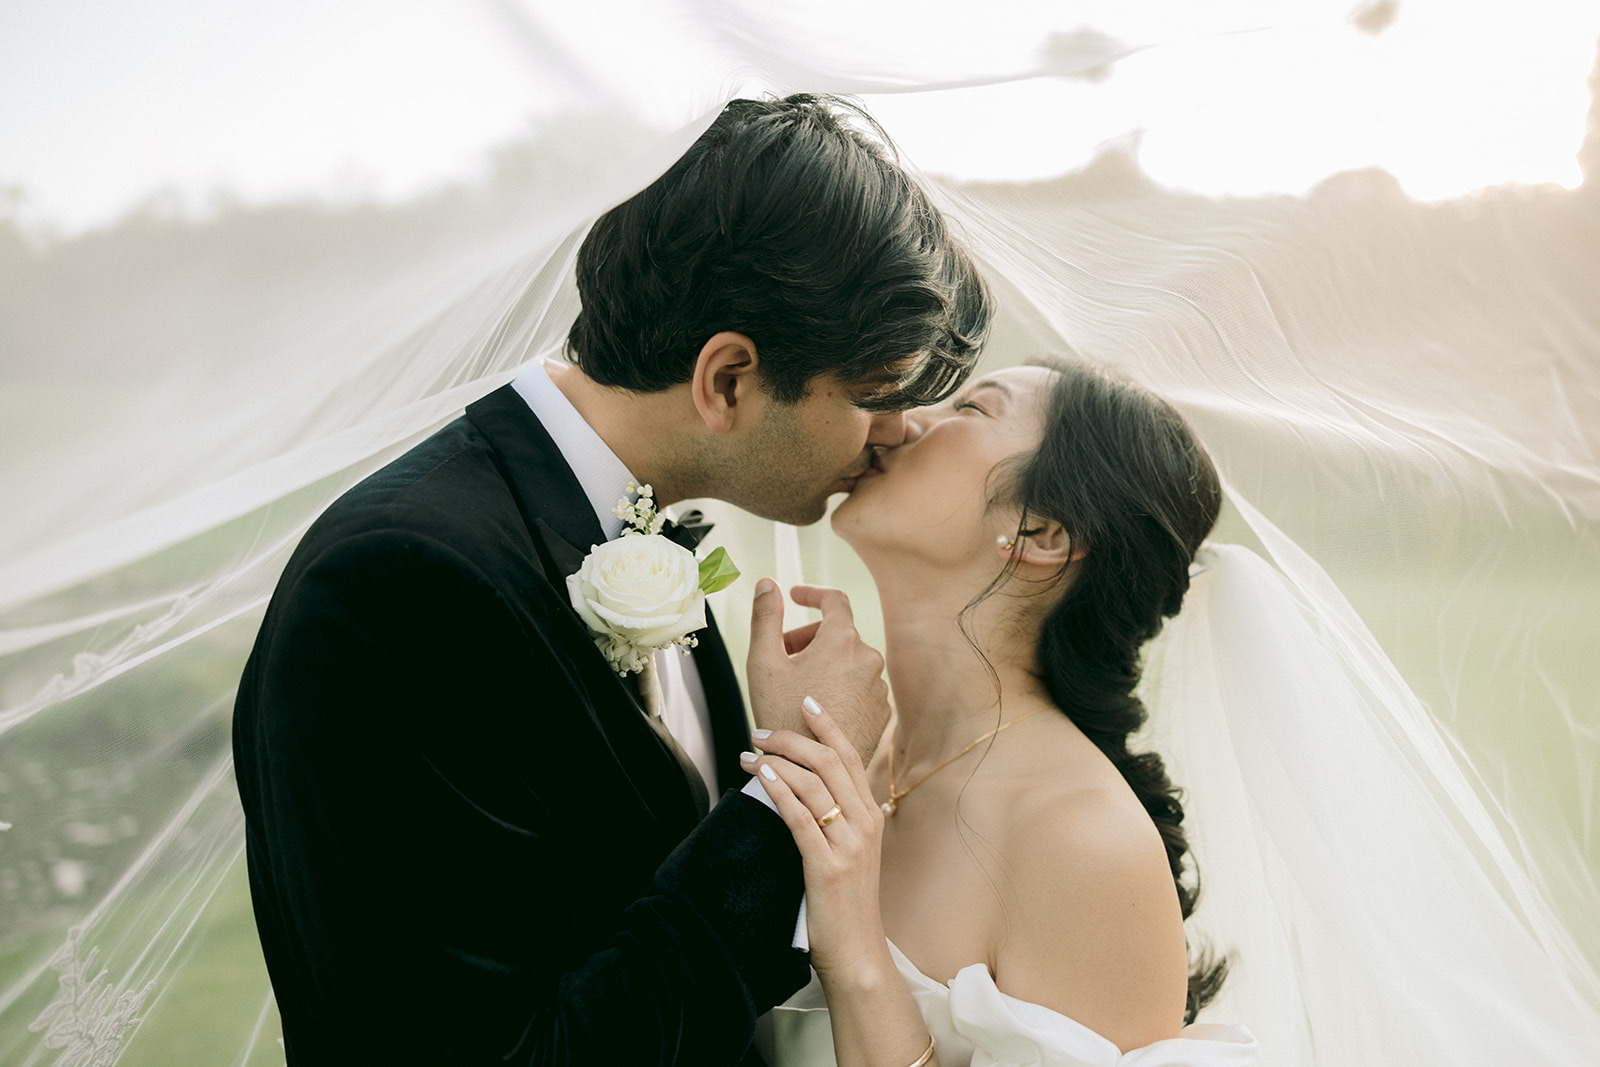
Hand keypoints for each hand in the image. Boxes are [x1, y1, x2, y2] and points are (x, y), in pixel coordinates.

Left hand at [742, 699, 889, 982]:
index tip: (806, 702)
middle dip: (792, 738)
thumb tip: (808, 788)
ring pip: (814, 783)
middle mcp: (866, 824)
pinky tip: (761, 775)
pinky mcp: (827, 865)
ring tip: (749, 752)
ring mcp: (849, 844)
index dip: (828, 725)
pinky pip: (800, 816)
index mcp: (872, 816)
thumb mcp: (852, 853)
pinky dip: (779, 789)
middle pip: (829, 761)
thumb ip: (839, 820)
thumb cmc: (847, 904)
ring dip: (778, 759)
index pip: (851, 756)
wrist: (857, 952)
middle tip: (760, 730)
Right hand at [747, 580, 888, 761]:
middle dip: (809, 639)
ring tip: (797, 690)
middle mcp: (868, 659)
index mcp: (842, 640)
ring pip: (849, 663)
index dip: (812, 594)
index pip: (834, 600)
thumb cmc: (781, 715)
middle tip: (783, 657)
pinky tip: (816, 710)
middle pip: (838, 634)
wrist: (808, 770)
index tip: (795, 598)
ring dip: (825, 666)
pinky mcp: (881, 713)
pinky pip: (859, 688)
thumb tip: (766, 583)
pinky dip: (840, 689)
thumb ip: (766, 615)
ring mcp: (878, 688)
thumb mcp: (763, 661)